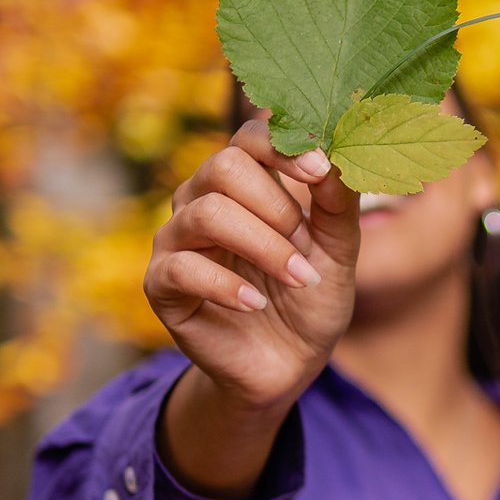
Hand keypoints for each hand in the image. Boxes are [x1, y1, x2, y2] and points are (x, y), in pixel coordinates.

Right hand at [144, 118, 359, 417]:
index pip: (250, 136)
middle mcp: (202, 199)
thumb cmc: (310, 296)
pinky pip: (182, 268)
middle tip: (304, 244)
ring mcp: (177, 240)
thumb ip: (338, 202)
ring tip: (298, 278)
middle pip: (224, 167)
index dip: (283, 146)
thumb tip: (334, 154)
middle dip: (277, 206)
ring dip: (264, 248)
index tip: (319, 169)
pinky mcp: (161, 284)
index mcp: (245, 181)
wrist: (288, 363)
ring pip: (207, 214)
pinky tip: (256, 304)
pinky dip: (228, 286)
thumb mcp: (338, 249)